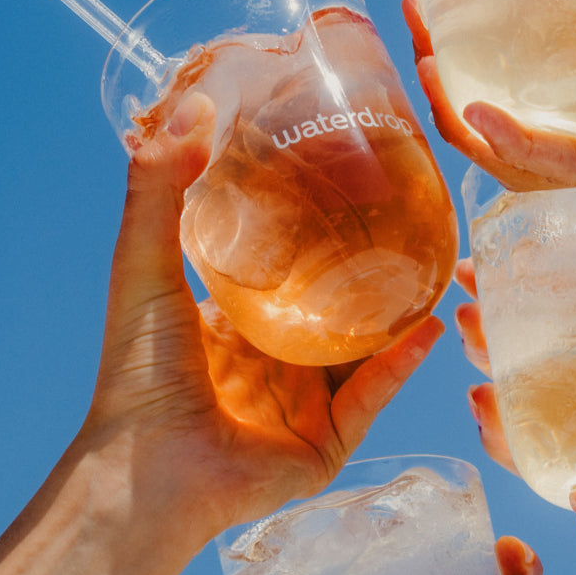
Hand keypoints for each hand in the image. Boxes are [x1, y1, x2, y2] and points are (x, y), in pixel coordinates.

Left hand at [81, 91, 442, 554]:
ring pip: (366, 350)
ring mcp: (305, 405)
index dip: (317, 227)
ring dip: (401, 314)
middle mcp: (274, 362)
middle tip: (412, 218)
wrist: (147, 469)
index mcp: (235, 324)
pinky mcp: (328, 443)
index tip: (351, 179)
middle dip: (374, 270)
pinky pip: (373, 395)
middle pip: (336, 307)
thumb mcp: (145, 264)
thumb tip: (193, 105)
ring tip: (438, 265)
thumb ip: (161, 188)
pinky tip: (430, 326)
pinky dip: (401, 364)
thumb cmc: (137, 373)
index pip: (286, 267)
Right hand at [402, 0, 575, 219]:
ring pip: (517, 138)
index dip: (482, 8)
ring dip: (463, 107)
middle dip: (450, 60)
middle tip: (414, 21)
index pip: (536, 27)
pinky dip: (513, 145)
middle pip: (510, 85)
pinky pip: (559, 167)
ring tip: (426, 67)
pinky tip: (474, 111)